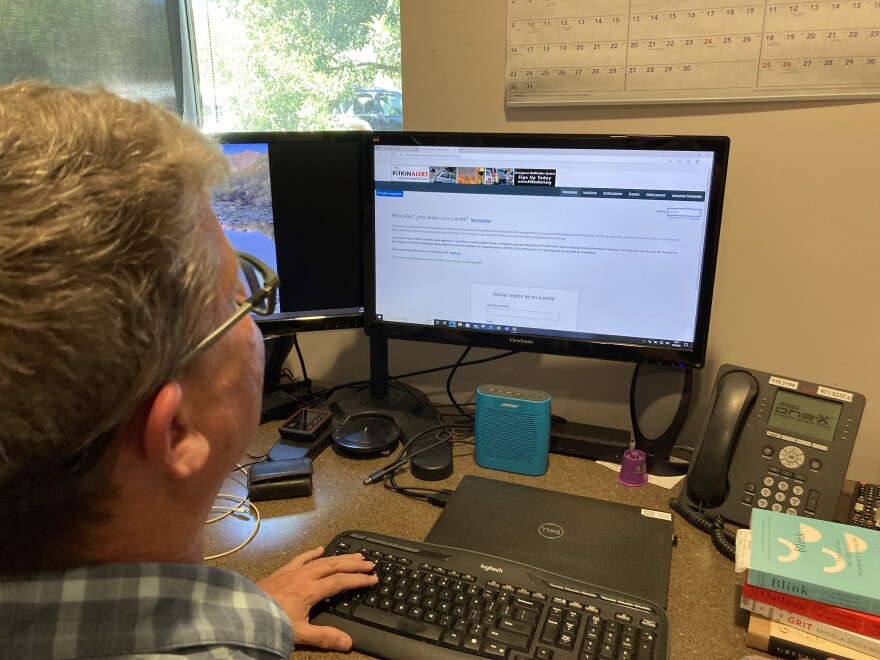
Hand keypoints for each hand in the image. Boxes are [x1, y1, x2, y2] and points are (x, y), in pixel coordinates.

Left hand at [257, 546, 377, 650]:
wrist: (242, 615)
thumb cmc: (270, 624)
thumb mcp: (300, 634)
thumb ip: (325, 637)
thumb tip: (348, 642)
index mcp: (310, 591)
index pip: (341, 582)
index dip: (358, 580)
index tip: (373, 579)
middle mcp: (304, 577)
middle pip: (334, 566)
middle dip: (354, 564)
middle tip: (369, 563)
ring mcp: (292, 572)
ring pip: (321, 560)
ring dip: (339, 557)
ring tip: (353, 555)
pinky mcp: (281, 572)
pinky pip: (300, 558)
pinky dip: (312, 553)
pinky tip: (320, 549)